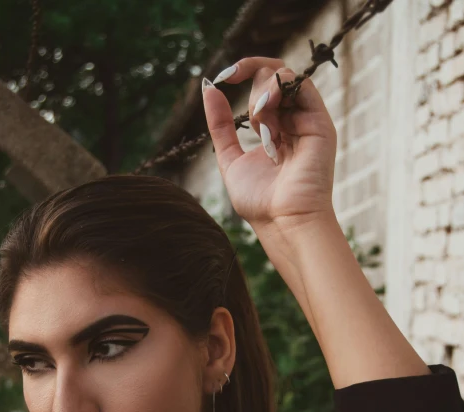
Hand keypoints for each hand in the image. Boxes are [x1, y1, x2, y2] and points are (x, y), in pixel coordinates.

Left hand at [202, 56, 336, 228]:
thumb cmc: (260, 202)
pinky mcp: (319, 122)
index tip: (221, 77)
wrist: (283, 222)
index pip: (262, 87)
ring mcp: (307, 121)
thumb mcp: (230, 160)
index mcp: (276, 131)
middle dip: (251, 81)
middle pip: (272, 76)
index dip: (243, 73)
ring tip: (259, 123)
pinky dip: (279, 86)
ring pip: (284, 76)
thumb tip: (208, 88)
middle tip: (247, 112)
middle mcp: (293, 122)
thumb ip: (221, 126)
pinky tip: (265, 108)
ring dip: (262, 91)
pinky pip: (301, 83)